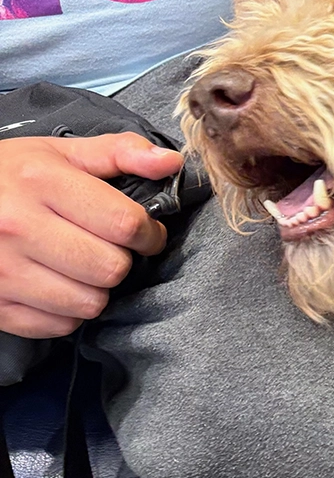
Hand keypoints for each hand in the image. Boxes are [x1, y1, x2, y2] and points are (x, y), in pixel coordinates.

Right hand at [0, 134, 182, 338]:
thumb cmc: (10, 176)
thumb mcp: (60, 152)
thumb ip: (121, 153)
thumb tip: (172, 162)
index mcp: (42, 182)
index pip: (124, 223)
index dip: (149, 233)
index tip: (145, 233)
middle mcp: (18, 226)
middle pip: (111, 268)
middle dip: (121, 260)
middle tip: (108, 249)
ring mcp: (1, 269)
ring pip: (89, 303)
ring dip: (96, 289)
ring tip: (81, 267)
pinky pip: (59, 326)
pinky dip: (67, 312)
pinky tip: (57, 285)